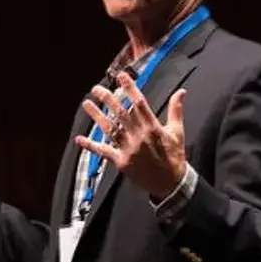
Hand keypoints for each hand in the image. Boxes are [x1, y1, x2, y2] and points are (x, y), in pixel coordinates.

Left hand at [76, 72, 186, 199]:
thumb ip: (176, 111)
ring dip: (97, 116)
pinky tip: (79, 139)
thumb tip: (181, 92)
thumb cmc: (174, 157)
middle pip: (121, 114)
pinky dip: (91, 146)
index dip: (130, 89)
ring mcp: (129, 150)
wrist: (171, 184)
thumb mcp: (178, 132)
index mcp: (153, 128)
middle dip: (108, 99)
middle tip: (97, 89)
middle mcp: (139, 137)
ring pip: (110, 129)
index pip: (139, 104)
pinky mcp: (122, 162)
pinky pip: (104, 152)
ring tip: (86, 104)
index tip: (121, 76)